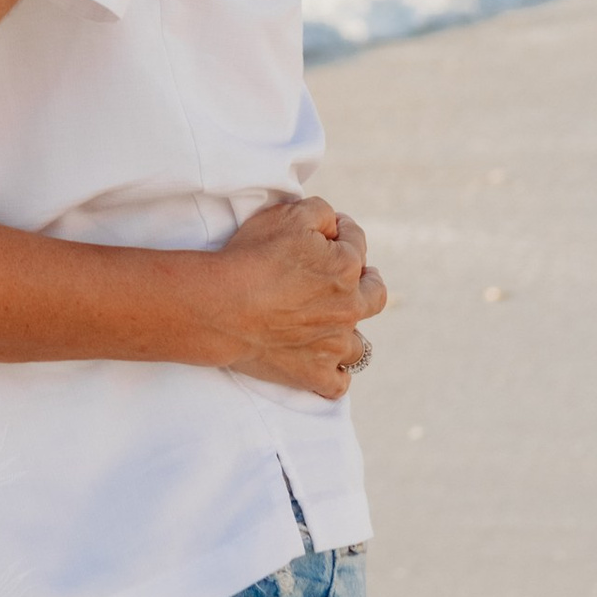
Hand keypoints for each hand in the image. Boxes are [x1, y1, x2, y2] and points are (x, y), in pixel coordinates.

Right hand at [207, 196, 386, 401]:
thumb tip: (335, 225)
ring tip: (334, 325)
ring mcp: (333, 346)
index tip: (330, 232)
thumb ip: (321, 212)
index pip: (356, 242)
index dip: (343, 232)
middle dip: (368, 282)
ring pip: (360, 344)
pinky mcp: (313, 374)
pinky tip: (326, 365)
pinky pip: (338, 383)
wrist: (221, 306)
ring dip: (350, 332)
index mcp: (346, 267)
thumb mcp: (288, 214)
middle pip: (375, 295)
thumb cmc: (252, 257)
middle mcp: (349, 308)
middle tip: (355, 278)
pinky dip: (335, 374)